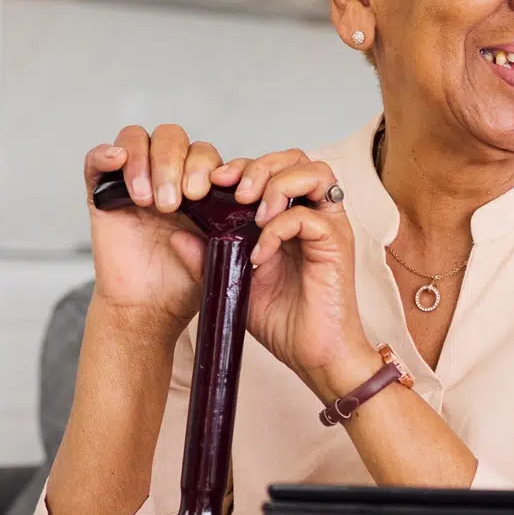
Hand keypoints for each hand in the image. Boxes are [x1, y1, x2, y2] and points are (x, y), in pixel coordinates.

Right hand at [82, 125, 226, 330]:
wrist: (148, 310)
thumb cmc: (184, 283)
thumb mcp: (218, 258)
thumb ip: (222, 238)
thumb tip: (205, 224)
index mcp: (200, 186)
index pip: (204, 152)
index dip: (205, 165)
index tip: (202, 194)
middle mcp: (167, 177)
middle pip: (171, 138)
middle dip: (173, 164)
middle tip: (173, 203)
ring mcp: (134, 182)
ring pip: (137, 139)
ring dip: (145, 162)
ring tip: (148, 201)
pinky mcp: (102, 194)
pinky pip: (98, 159)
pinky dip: (106, 154)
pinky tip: (118, 163)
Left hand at [225, 149, 371, 384]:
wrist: (314, 356)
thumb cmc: (284, 321)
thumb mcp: (234, 283)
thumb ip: (208, 258)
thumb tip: (176, 235)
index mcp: (293, 217)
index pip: (275, 169)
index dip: (244, 167)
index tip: (214, 182)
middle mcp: (315, 215)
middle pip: (298, 158)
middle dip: (260, 165)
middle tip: (234, 190)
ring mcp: (329, 227)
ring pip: (315, 172)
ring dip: (277, 184)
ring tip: (252, 212)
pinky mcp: (337, 245)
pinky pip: (308, 217)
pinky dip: (279, 228)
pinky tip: (260, 254)